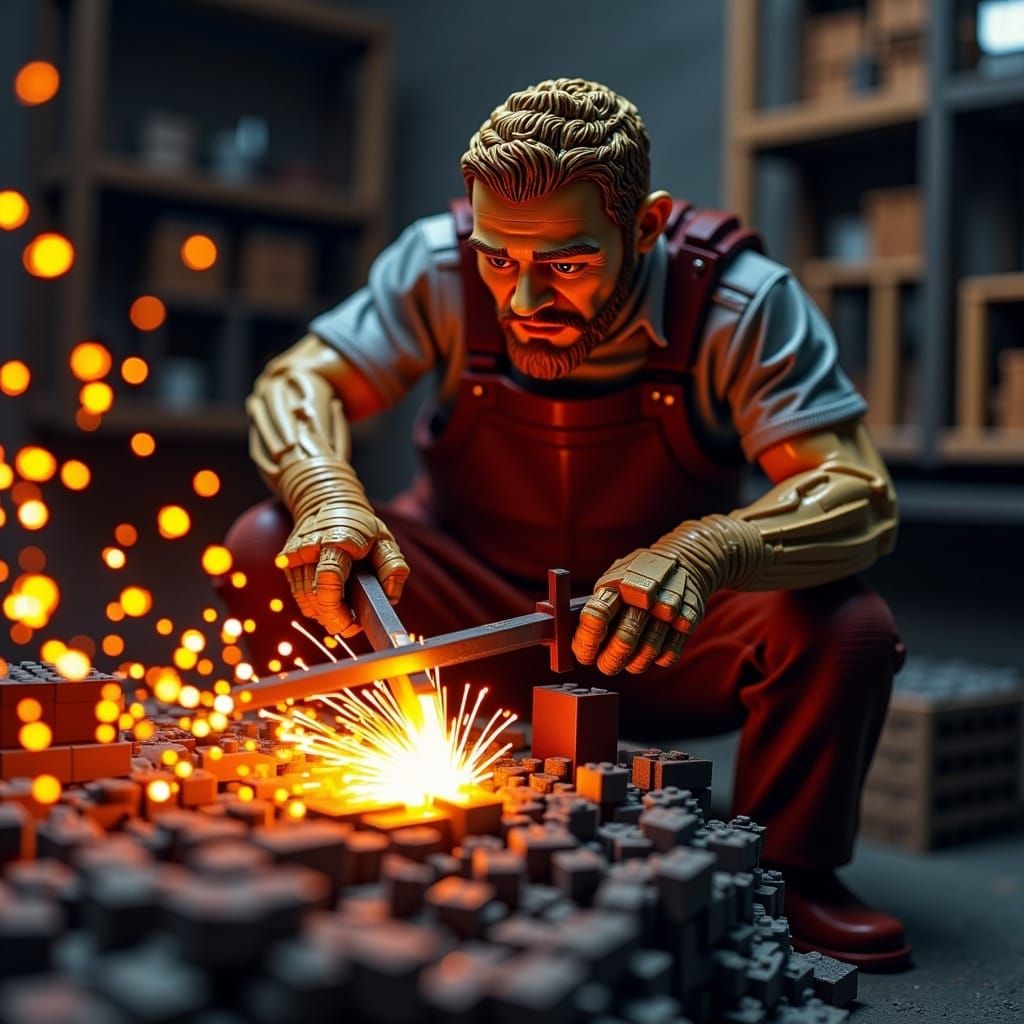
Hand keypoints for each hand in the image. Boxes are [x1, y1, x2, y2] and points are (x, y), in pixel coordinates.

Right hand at [277, 501, 408, 636]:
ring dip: (324, 614)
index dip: (337, 607)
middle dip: (332, 618)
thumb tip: (389, 597)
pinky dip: (314, 606)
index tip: (353, 622)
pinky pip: (299, 596)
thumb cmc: (361, 527)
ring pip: (305, 600)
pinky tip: (329, 603)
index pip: (329, 577)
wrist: (327, 504)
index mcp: (338, 540)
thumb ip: (393, 568)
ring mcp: (296, 555)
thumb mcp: (385, 541)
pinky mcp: (287, 563)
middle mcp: (312, 547)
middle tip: (351, 625)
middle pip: (314, 595)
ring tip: (343, 614)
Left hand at [572, 549, 704, 675]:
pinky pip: (669, 654)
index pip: (596, 616)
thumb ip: (591, 607)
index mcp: (615, 584)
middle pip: (624, 639)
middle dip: (611, 660)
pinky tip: (651, 652)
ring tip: (627, 660)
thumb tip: (559, 633)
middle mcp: (642, 595)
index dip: (586, 641)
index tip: (584, 655)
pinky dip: (657, 659)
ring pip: (648, 651)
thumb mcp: (611, 581)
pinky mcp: (688, 620)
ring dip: (634, 663)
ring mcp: (667, 608)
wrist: (682, 561)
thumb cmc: (635, 578)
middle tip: (606, 666)